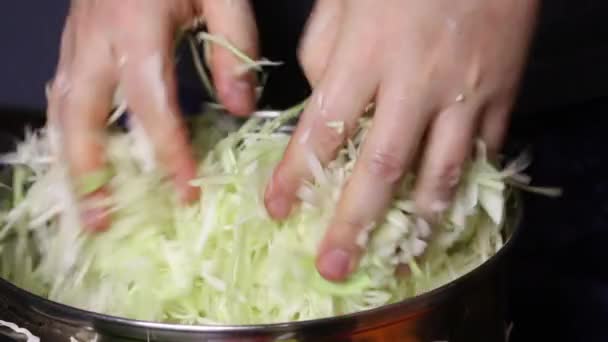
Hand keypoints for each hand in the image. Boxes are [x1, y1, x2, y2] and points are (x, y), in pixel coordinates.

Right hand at [47, 0, 257, 230]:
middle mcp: (94, 40)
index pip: (150, 105)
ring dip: (71, 160)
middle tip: (101, 221)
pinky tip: (87, 156)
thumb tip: (239, 108)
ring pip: (61, 108)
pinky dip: (71, 132)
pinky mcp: (75, 40)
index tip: (185, 192)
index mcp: (135, 27)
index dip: (167, 152)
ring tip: (87, 204)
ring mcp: (77, 40)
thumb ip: (233, 47)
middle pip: (80, 116)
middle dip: (90, 172)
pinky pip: (64, 94)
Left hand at [264, 0, 538, 280]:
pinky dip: (465, 187)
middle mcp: (414, 81)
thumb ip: (323, 52)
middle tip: (332, 266)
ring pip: (441, 171)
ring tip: (397, 257)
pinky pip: (483, 152)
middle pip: (381, 165)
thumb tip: (317, 102)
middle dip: (354, 223)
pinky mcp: (503, 93)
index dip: (295, 174)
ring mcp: (465, 91)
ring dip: (417, 221)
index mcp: (367, 52)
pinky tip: (446, 213)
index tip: (276, 210)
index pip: (323, 128)